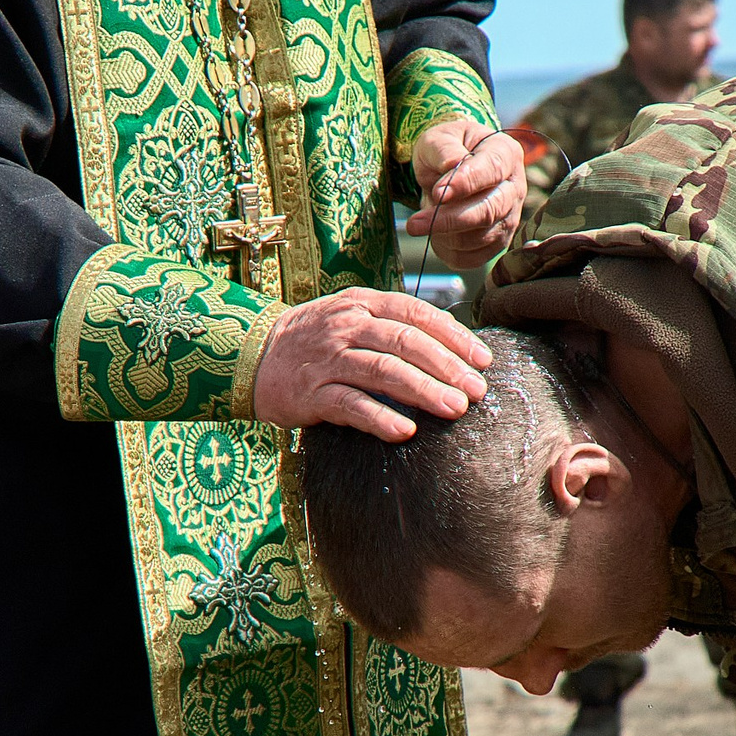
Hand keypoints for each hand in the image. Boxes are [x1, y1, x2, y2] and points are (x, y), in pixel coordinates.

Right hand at [250, 287, 487, 440]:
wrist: (252, 355)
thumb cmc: (316, 340)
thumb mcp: (353, 318)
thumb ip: (395, 326)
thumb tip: (452, 347)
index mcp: (363, 304)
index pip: (417, 313)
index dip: (454, 336)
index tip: (483, 359)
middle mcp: (346, 327)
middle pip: (405, 342)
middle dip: (447, 367)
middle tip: (476, 391)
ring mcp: (328, 359)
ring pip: (382, 371)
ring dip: (423, 390)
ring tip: (454, 409)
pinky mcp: (311, 393)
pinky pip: (350, 405)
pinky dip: (379, 418)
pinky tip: (405, 431)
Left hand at [405, 118, 525, 268]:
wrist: (454, 168)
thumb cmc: (447, 149)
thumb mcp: (438, 138)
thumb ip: (444, 150)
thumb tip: (452, 167)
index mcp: (505, 154)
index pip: (491, 171)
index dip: (465, 184)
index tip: (438, 193)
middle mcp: (514, 188)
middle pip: (488, 211)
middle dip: (449, 220)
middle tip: (413, 224)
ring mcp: (510, 218)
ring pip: (478, 238)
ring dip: (443, 234)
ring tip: (425, 216)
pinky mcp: (498, 242)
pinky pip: (472, 258)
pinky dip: (447, 250)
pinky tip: (436, 233)